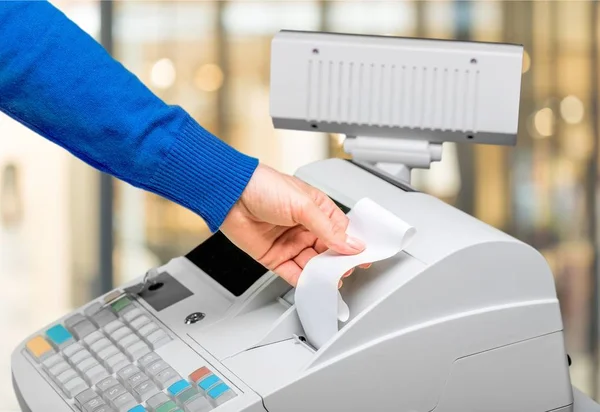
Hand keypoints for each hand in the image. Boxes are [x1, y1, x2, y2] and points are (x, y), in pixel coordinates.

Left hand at [221, 164, 368, 285]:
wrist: (230, 196)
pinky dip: (303, 281)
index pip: (341, 231)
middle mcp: (304, 227)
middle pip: (328, 251)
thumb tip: (351, 244)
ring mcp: (290, 243)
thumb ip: (328, 228)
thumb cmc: (263, 186)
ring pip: (312, 264)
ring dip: (321, 274)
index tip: (360, 257)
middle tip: (345, 272)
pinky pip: (293, 273)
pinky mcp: (275, 257)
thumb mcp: (303, 204)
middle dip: (337, 263)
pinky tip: (312, 284)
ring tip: (330, 280)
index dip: (351, 245)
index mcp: (316, 209)